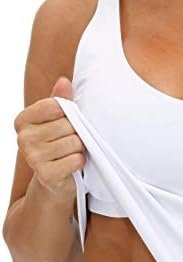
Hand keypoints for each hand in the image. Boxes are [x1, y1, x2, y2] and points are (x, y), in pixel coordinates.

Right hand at [14, 76, 85, 195]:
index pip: (54, 105)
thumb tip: (64, 81)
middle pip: (67, 125)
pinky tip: (71, 164)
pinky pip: (76, 159)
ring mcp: (32, 157)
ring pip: (74, 142)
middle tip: (70, 142)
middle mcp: (23, 138)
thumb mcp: (58, 120)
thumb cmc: (59, 145)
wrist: (55, 180)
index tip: (64, 122)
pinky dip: (79, 162)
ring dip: (79, 149)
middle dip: (76, 133)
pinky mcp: (46, 174)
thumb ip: (61, 100)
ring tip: (70, 153)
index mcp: (23, 120)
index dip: (68, 114)